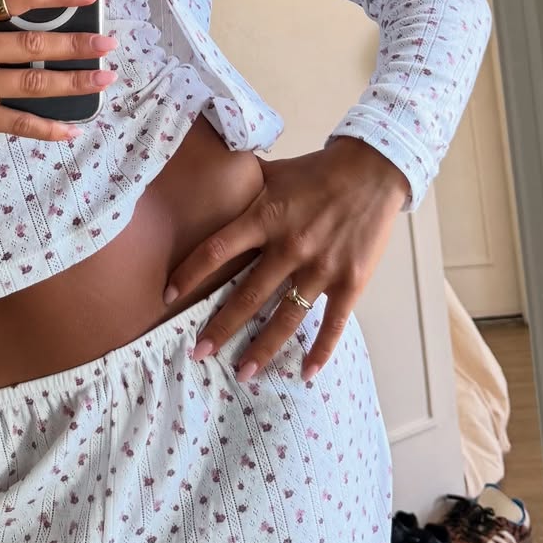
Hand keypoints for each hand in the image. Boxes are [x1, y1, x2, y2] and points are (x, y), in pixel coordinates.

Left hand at [163, 136, 409, 379]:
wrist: (375, 169)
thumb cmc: (318, 170)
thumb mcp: (273, 171)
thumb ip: (241, 184)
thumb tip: (205, 175)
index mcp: (265, 217)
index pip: (217, 250)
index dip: (190, 274)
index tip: (167, 298)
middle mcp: (290, 246)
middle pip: (247, 295)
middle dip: (221, 328)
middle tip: (199, 353)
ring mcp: (321, 267)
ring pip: (285, 317)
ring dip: (263, 348)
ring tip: (243, 373)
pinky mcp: (351, 281)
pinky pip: (333, 323)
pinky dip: (320, 351)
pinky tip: (306, 374)